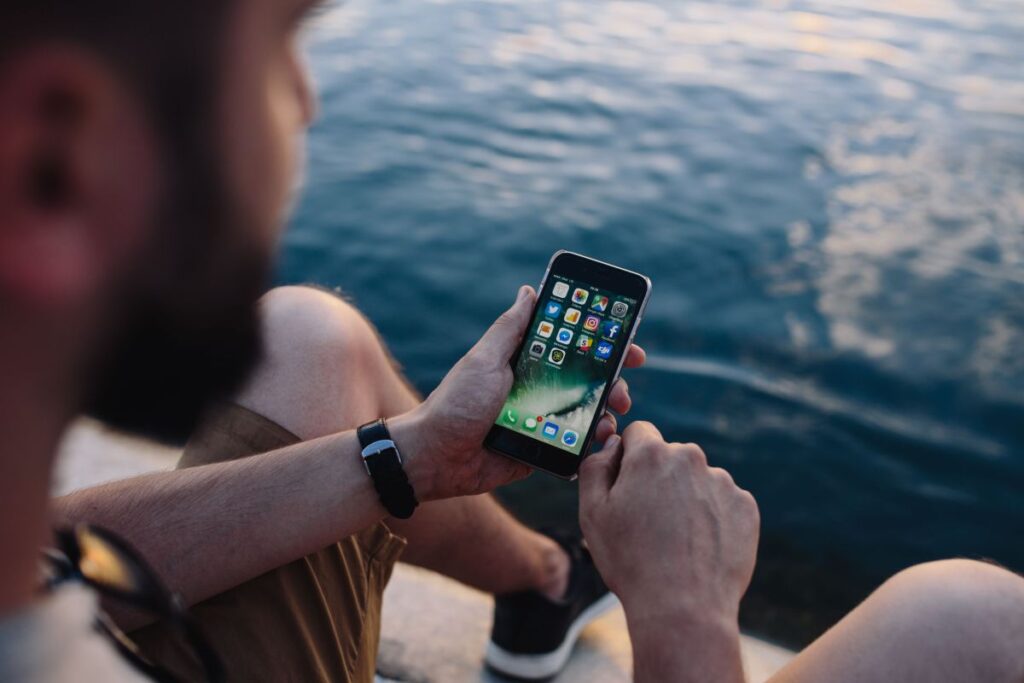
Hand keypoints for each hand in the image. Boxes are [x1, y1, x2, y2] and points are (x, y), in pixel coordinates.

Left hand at [393, 285, 644, 500]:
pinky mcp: (542, 449)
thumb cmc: (456, 404)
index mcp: (525, 362)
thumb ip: (510, 328)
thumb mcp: (484, 359)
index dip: (602, 343)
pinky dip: (592, 442)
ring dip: (606, 411)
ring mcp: (542, 419)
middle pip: (587, 379)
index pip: (571, 346)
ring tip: (612, 414)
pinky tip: (599, 439)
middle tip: (623, 385)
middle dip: (613, 380)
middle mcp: (537, 388)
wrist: (435, 458)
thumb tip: (529, 290)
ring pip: (587, 412)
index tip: (627, 342)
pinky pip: (575, 444)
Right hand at [578, 422, 759, 624]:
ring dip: (686, 498)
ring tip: (676, 541)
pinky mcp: (745, 507)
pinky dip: (712, 518)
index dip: (629, 458)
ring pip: (697, 480)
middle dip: (659, 479)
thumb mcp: (592, 513)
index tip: (628, 486)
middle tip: (649, 521)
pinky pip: (723, 502)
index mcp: (651, 455)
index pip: (639, 433)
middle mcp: (691, 458)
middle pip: (670, 457)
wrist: (684, 608)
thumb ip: (595, 467)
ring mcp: (722, 482)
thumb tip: (611, 445)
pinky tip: (699, 547)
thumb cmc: (631, 561)